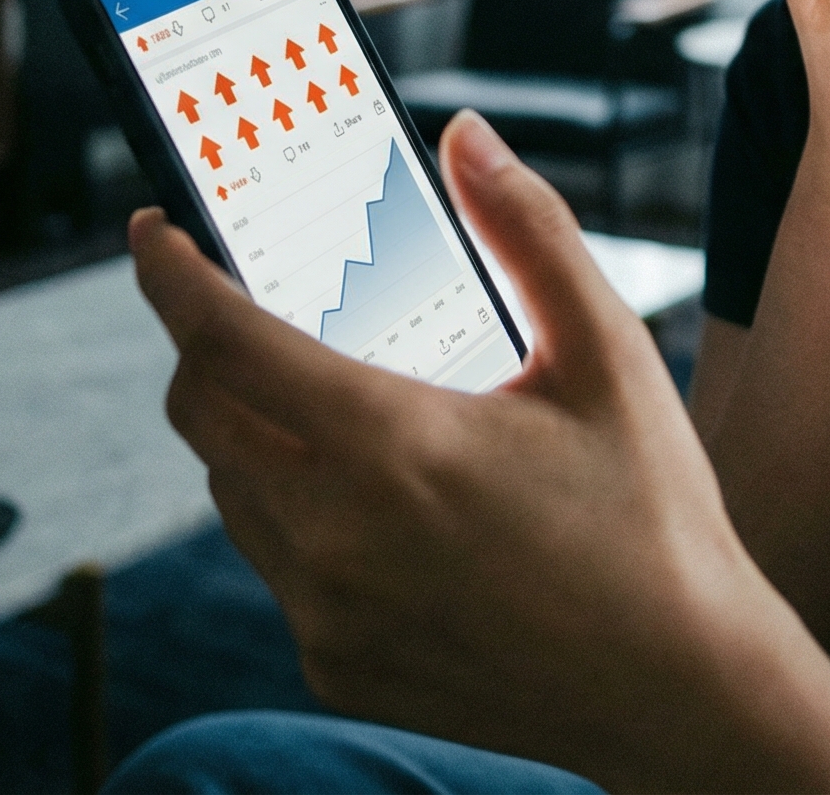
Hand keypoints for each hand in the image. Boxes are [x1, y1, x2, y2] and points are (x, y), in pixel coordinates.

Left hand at [130, 110, 829, 794]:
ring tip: (335, 394)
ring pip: (233, 491)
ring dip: (254, 429)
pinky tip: (382, 496)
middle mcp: (338, 536)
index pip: (227, 341)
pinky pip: (278, 563)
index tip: (150, 230)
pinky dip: (299, 511)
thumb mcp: (610, 354)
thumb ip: (531, 233)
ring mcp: (329, 612)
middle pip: (203, 413)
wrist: (679, 691)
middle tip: (248, 302)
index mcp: (396, 446)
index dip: (171, 274)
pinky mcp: (338, 663)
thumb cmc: (653, 515)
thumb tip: (465, 139)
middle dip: (203, 344)